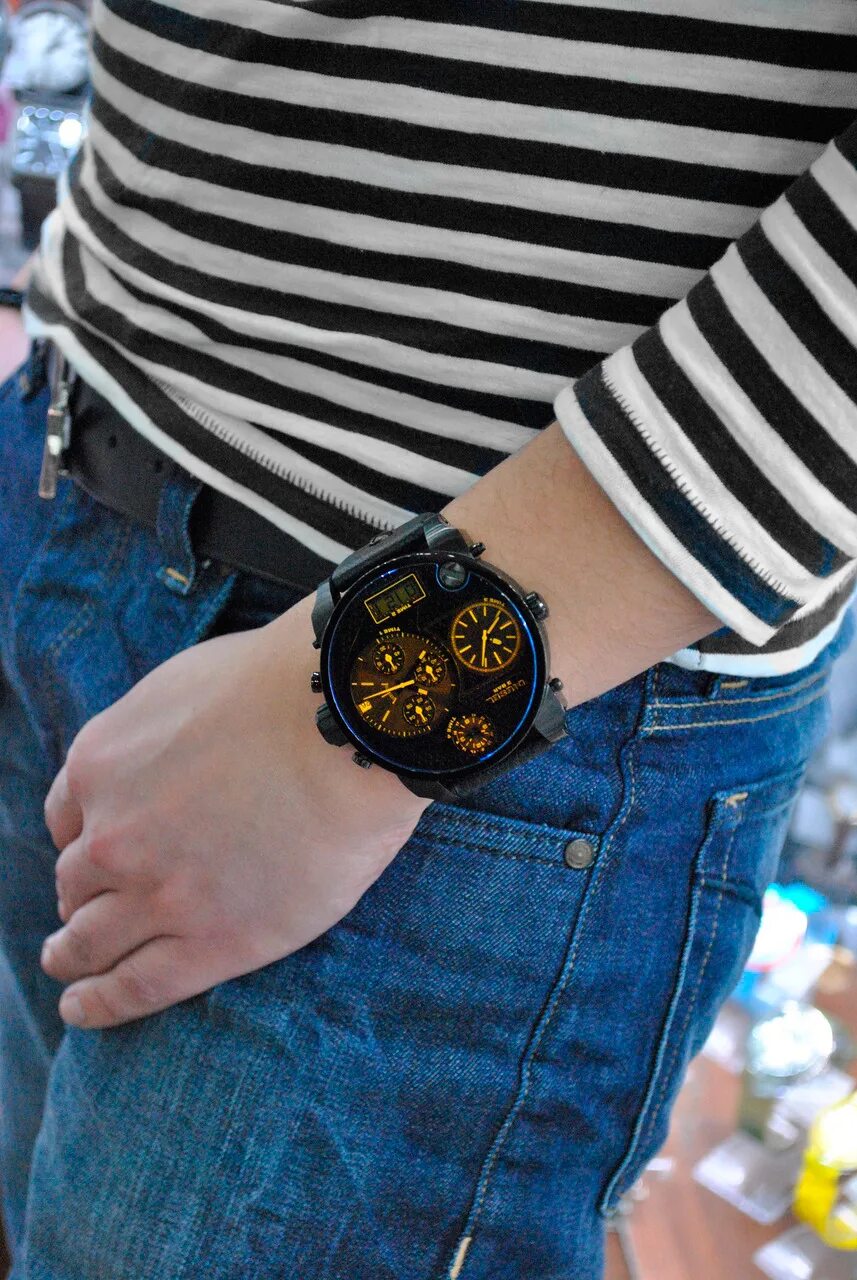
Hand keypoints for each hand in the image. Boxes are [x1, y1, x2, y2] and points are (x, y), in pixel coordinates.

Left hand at [40, 595, 428, 1028]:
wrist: (344, 729)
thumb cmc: (285, 690)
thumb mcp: (186, 685)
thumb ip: (156, 730)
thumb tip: (166, 748)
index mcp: (102, 765)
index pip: (68, 818)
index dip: (83, 839)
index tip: (97, 853)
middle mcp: (111, 834)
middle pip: (75, 880)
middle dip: (80, 897)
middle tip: (87, 915)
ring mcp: (155, 893)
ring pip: (89, 941)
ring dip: (72, 956)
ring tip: (68, 971)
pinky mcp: (209, 942)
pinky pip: (135, 986)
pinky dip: (100, 1004)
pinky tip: (83, 1009)